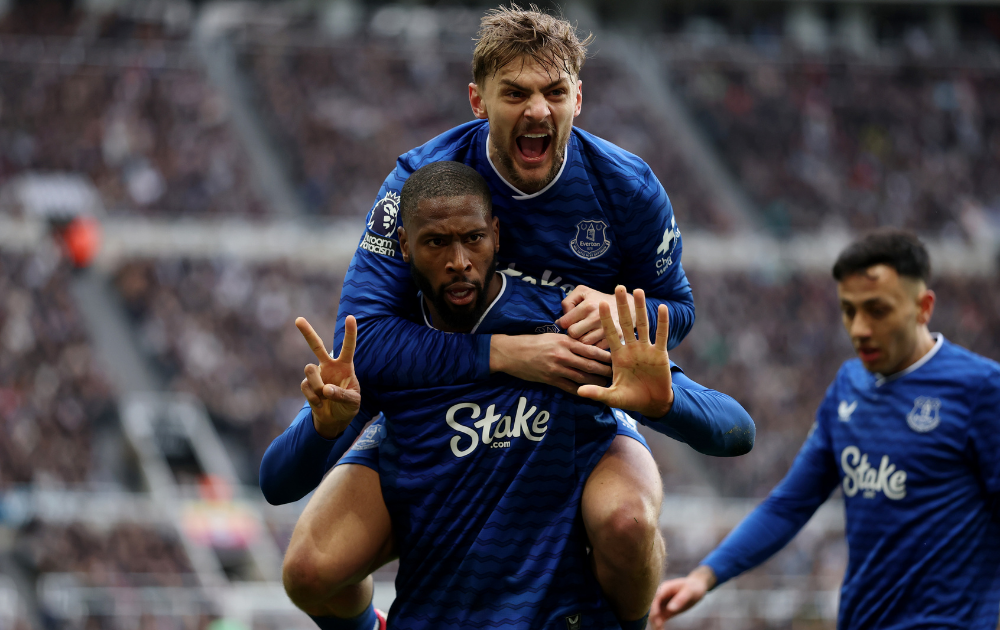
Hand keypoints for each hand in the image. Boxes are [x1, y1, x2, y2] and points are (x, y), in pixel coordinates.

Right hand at [296, 316, 360, 438]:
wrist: (335, 419)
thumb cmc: (348, 407)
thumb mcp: (353, 402)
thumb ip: (342, 395)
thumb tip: (325, 389)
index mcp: (345, 366)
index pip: (348, 347)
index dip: (350, 333)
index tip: (350, 317)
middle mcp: (329, 366)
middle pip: (317, 346)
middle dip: (307, 333)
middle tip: (298, 319)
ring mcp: (317, 375)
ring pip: (309, 369)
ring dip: (316, 384)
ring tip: (324, 395)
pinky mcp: (307, 385)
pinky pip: (305, 386)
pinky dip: (313, 397)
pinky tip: (319, 404)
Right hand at [490, 333, 611, 394]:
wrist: (512, 352)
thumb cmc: (533, 342)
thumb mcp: (553, 336)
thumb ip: (569, 341)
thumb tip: (587, 345)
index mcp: (565, 342)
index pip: (591, 349)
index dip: (605, 356)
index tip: (617, 359)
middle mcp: (563, 355)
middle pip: (590, 365)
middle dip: (606, 371)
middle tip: (619, 375)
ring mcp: (557, 369)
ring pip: (582, 378)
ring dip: (597, 383)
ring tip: (608, 386)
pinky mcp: (550, 380)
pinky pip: (570, 388)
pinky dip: (581, 391)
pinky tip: (590, 394)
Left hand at [556, 285, 631, 347]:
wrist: (625, 305)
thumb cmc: (598, 299)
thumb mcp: (582, 292)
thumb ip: (567, 302)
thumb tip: (560, 321)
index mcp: (587, 306)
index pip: (564, 323)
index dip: (564, 324)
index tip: (569, 323)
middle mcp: (597, 317)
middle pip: (573, 334)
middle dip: (573, 333)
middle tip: (578, 329)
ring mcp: (607, 328)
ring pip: (584, 344)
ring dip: (583, 341)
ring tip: (587, 334)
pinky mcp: (616, 337)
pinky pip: (597, 349)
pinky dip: (595, 346)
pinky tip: (596, 339)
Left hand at [576, 286, 673, 416]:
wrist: (652, 404)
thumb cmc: (630, 399)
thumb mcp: (613, 397)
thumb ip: (598, 393)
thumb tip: (579, 392)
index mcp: (618, 356)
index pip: (610, 333)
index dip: (606, 319)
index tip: (600, 303)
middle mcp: (631, 349)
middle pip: (626, 323)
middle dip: (622, 306)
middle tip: (618, 286)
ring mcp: (646, 350)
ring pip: (643, 325)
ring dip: (641, 308)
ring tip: (638, 290)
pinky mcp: (660, 354)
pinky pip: (661, 336)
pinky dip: (662, 322)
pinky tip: (663, 308)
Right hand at [648, 566, 715, 628]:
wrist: (695, 587)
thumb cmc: (692, 587)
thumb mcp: (689, 591)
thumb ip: (680, 599)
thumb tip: (670, 609)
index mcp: (664, 588)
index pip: (655, 597)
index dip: (653, 606)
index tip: (655, 615)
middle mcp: (660, 596)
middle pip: (652, 606)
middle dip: (652, 616)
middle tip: (658, 626)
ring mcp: (662, 604)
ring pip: (654, 615)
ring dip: (654, 623)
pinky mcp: (665, 611)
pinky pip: (659, 619)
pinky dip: (659, 626)